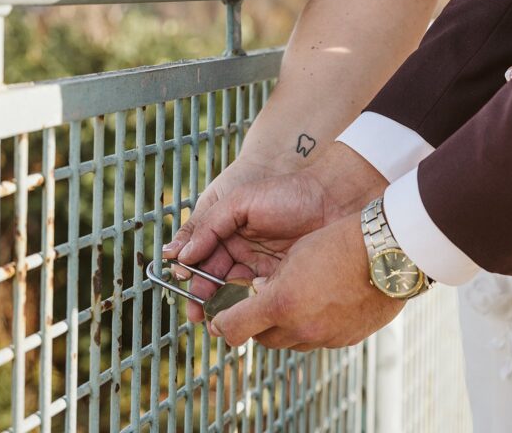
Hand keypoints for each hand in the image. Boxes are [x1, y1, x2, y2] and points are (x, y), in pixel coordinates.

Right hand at [163, 143, 385, 320]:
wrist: (332, 199)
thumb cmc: (286, 193)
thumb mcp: (240, 200)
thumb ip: (209, 224)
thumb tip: (180, 255)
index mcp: (228, 229)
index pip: (202, 256)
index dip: (191, 274)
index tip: (185, 288)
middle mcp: (242, 250)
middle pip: (214, 279)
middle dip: (204, 298)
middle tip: (199, 314)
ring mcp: (262, 266)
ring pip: (235, 293)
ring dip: (225, 306)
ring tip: (218, 318)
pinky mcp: (282, 280)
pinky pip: (260, 298)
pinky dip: (252, 306)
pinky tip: (249, 310)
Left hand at [209, 212, 404, 349]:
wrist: (387, 251)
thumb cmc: (339, 241)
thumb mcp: (294, 254)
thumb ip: (269, 281)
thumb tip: (259, 295)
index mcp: (281, 303)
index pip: (235, 328)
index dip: (222, 325)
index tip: (217, 320)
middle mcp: (301, 327)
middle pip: (262, 338)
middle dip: (255, 322)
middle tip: (255, 303)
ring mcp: (325, 337)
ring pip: (290, 341)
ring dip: (284, 325)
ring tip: (292, 299)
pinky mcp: (345, 339)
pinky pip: (317, 339)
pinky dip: (310, 325)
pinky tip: (319, 302)